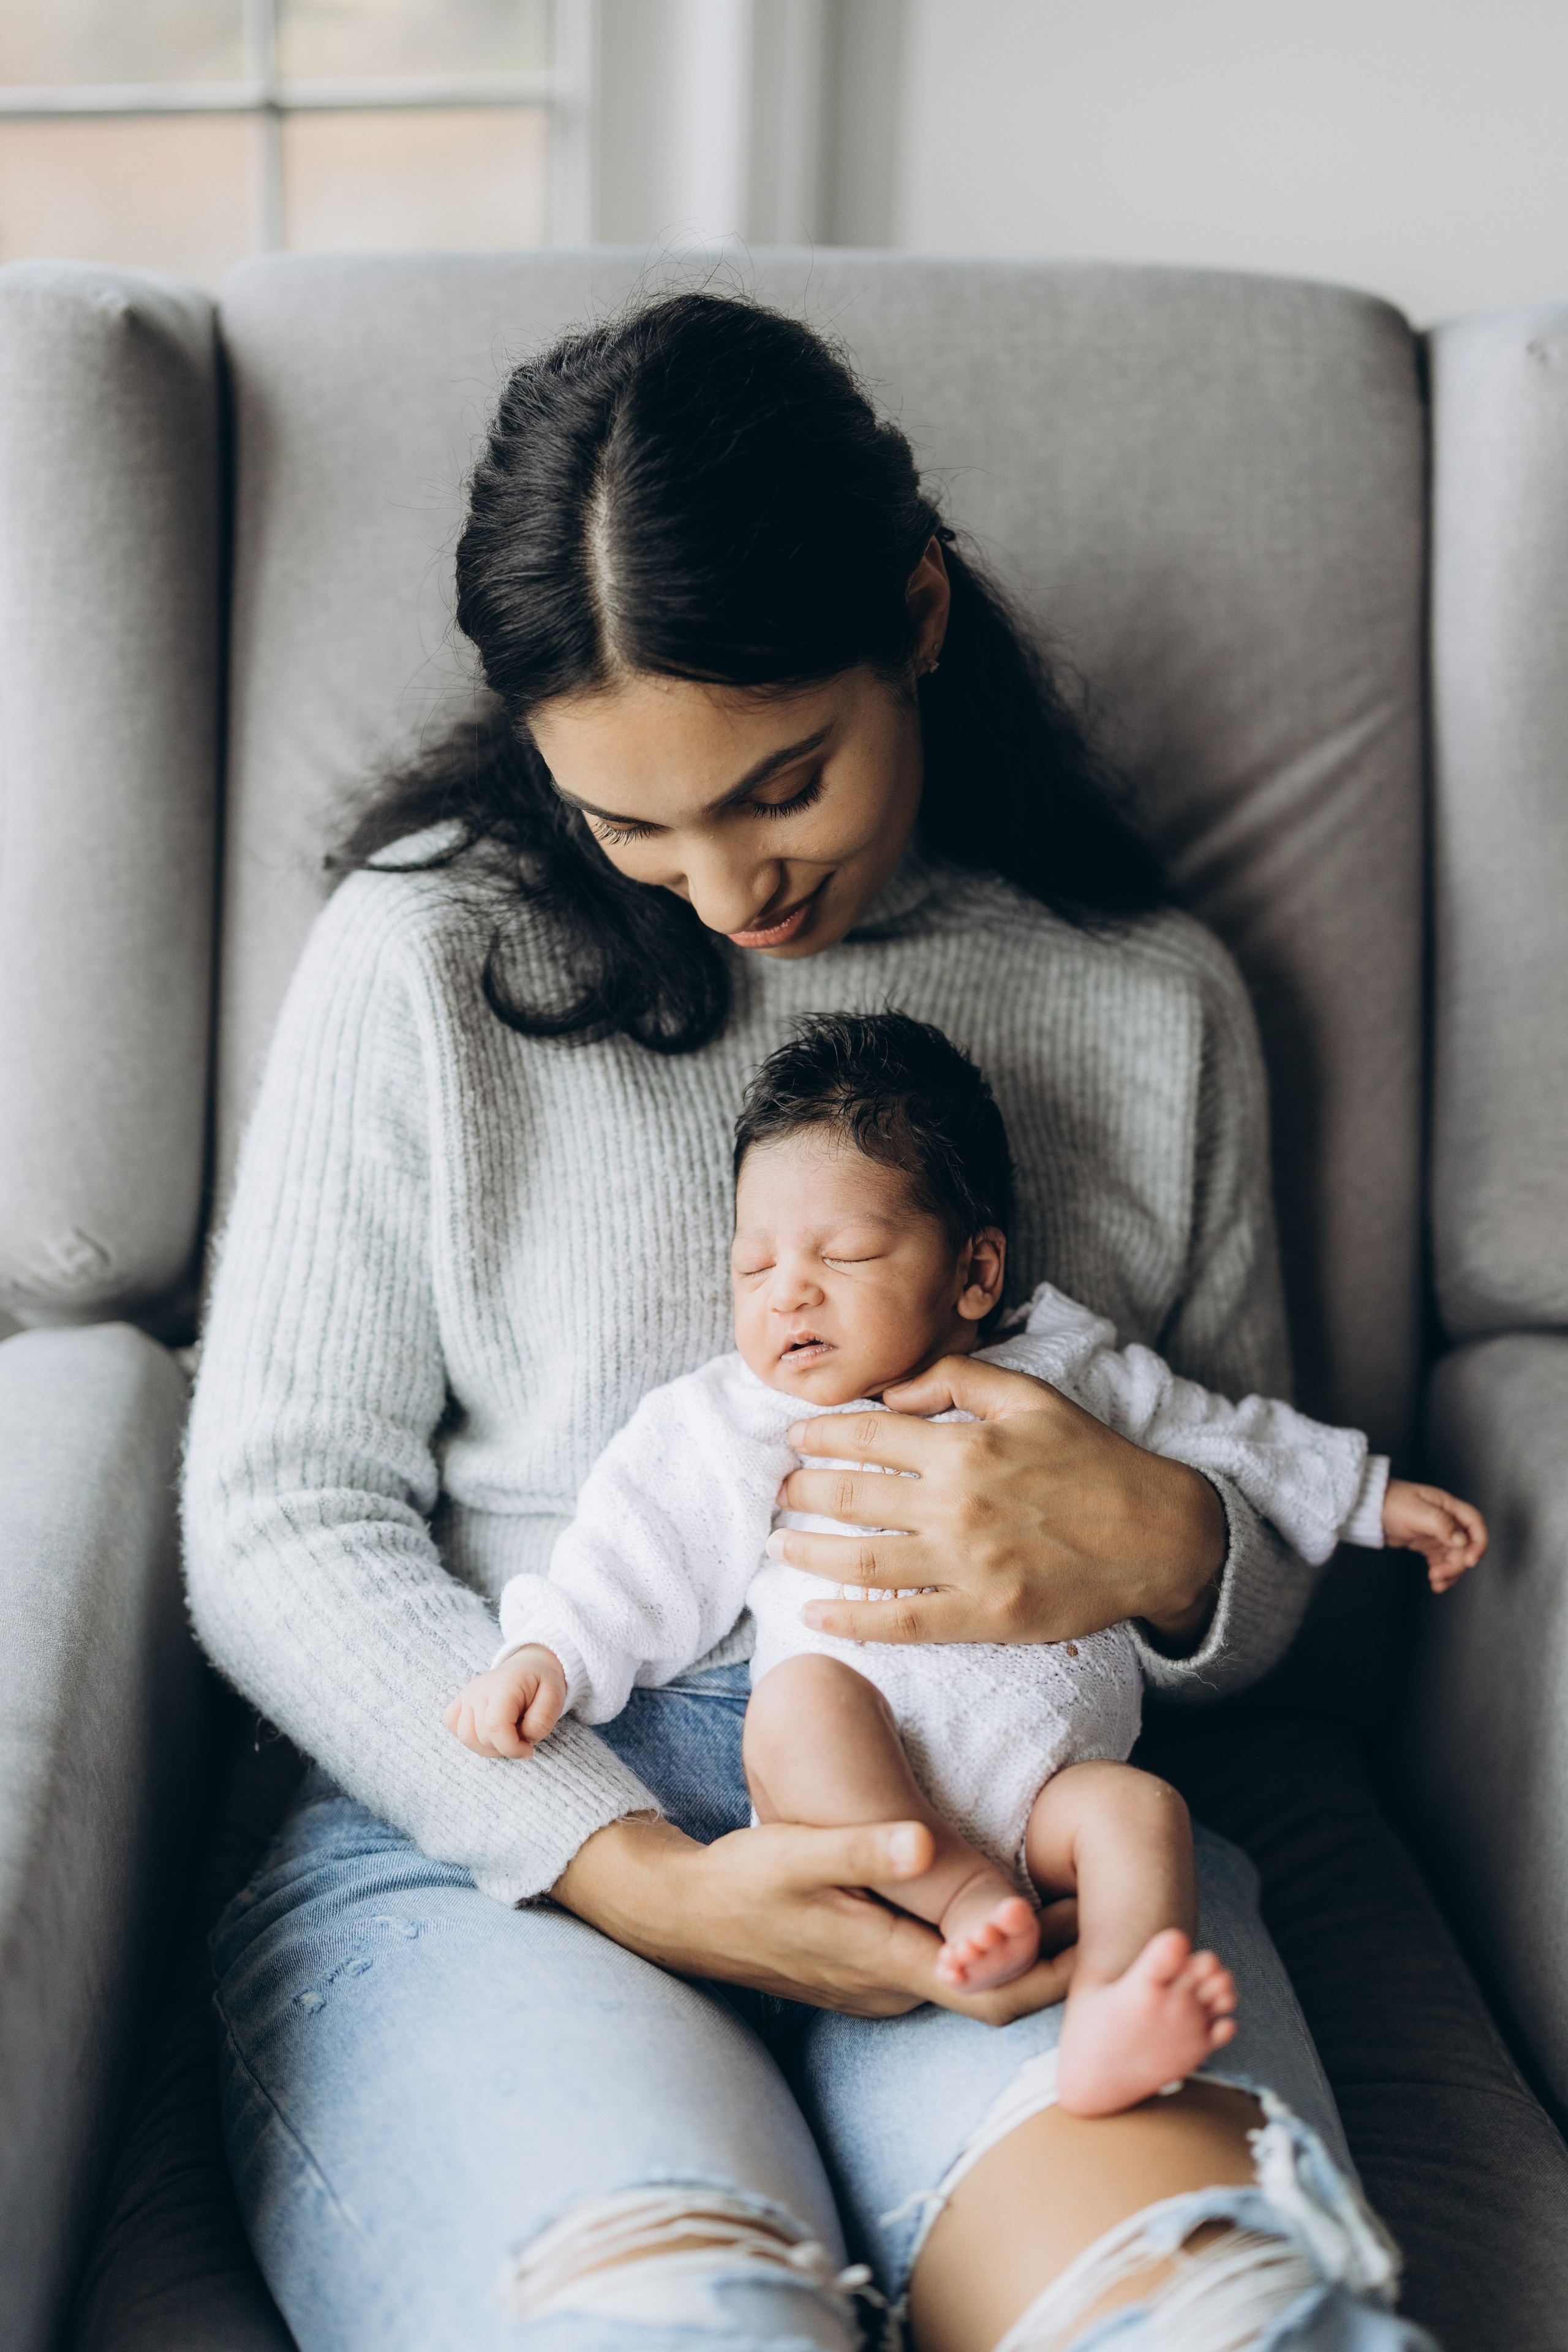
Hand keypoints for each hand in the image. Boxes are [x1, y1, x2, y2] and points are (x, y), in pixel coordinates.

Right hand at [443, 1645, 566, 1757]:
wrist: (529, 1666)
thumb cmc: (542, 1684)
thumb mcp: (555, 1699)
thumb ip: (540, 1723)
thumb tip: (521, 1741)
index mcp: (505, 1685)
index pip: (495, 1726)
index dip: (511, 1747)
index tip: (528, 1751)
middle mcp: (479, 1688)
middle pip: (482, 1737)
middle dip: (505, 1748)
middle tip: (522, 1738)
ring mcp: (466, 1694)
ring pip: (466, 1737)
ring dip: (488, 1748)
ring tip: (507, 1738)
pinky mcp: (459, 1700)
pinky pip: (453, 1727)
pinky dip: (470, 1737)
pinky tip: (488, 1732)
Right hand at [553, 1813, 1076, 2023]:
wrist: (687, 1917)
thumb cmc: (744, 1882)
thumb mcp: (796, 1853)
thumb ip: (861, 1847)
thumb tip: (923, 1841)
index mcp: (887, 1964)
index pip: (996, 1991)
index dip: (1058, 1974)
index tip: (1114, 1942)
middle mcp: (894, 1989)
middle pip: (1000, 1996)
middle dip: (1062, 1968)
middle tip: (1127, 1923)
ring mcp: (884, 1986)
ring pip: (978, 1985)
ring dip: (1030, 1958)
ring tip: (1089, 1909)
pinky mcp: (875, 1970)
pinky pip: (952, 1971)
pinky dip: (993, 1949)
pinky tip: (1015, 1909)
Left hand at [771, 1356, 1225, 1649]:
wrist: (1158, 1535)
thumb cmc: (1093, 1460)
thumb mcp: (1030, 1396)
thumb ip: (956, 1379)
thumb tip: (891, 1391)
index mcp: (965, 1446)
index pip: (866, 1435)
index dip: (819, 1435)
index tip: (794, 1438)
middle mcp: (958, 1504)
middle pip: (852, 1496)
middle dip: (802, 1491)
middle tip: (778, 1491)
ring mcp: (968, 1564)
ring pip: (863, 1559)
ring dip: (808, 1553)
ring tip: (777, 1546)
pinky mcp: (984, 1615)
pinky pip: (901, 1622)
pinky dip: (852, 1621)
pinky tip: (815, 1615)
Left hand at [1383, 1478, 1487, 1592]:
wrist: (1369, 1510)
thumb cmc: (1391, 1502)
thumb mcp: (1416, 1511)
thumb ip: (1441, 1524)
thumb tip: (1462, 1541)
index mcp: (1448, 1506)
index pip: (1475, 1523)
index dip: (1479, 1542)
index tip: (1470, 1560)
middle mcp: (1447, 1520)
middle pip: (1465, 1546)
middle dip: (1457, 1564)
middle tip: (1439, 1574)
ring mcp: (1438, 1534)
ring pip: (1455, 1557)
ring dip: (1450, 1572)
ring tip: (1435, 1582)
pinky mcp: (1428, 1545)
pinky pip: (1442, 1562)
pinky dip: (1442, 1573)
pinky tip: (1435, 1583)